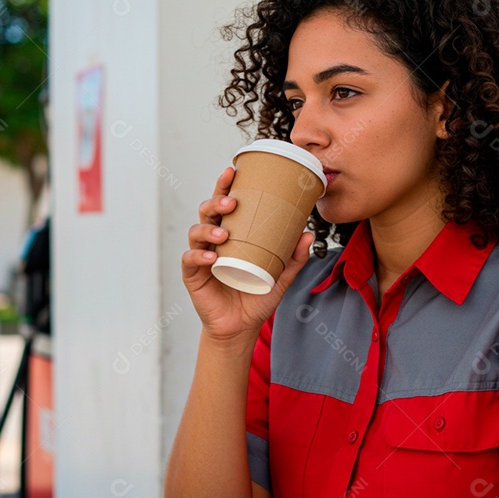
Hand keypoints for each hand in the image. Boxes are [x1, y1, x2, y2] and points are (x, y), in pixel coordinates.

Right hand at [181, 166, 314, 343]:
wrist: (241, 327)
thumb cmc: (256, 296)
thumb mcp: (280, 276)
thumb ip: (294, 257)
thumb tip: (308, 234)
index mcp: (231, 233)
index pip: (225, 204)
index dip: (225, 186)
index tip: (233, 171)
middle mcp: (213, 240)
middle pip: (208, 211)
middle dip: (217, 202)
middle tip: (233, 203)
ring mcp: (200, 256)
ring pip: (196, 231)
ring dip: (208, 229)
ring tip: (224, 235)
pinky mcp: (192, 275)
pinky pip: (190, 260)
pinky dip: (198, 255)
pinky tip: (210, 257)